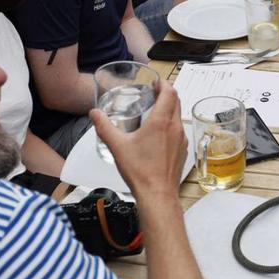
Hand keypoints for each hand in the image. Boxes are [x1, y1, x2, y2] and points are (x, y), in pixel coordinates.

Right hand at [92, 81, 186, 200]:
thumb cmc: (140, 171)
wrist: (157, 195)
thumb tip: (95, 114)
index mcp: (161, 122)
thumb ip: (104, 127)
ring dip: (169, 110)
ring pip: (179, 116)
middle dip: (166, 94)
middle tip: (154, 93)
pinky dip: (171, 125)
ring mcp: (182, 140)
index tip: (155, 82)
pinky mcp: (183, 151)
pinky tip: (159, 134)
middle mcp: (175, 128)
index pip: (170, 93)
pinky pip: (179, 131)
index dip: (163, 84)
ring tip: (154, 112)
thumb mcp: (117, 146)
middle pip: (176, 102)